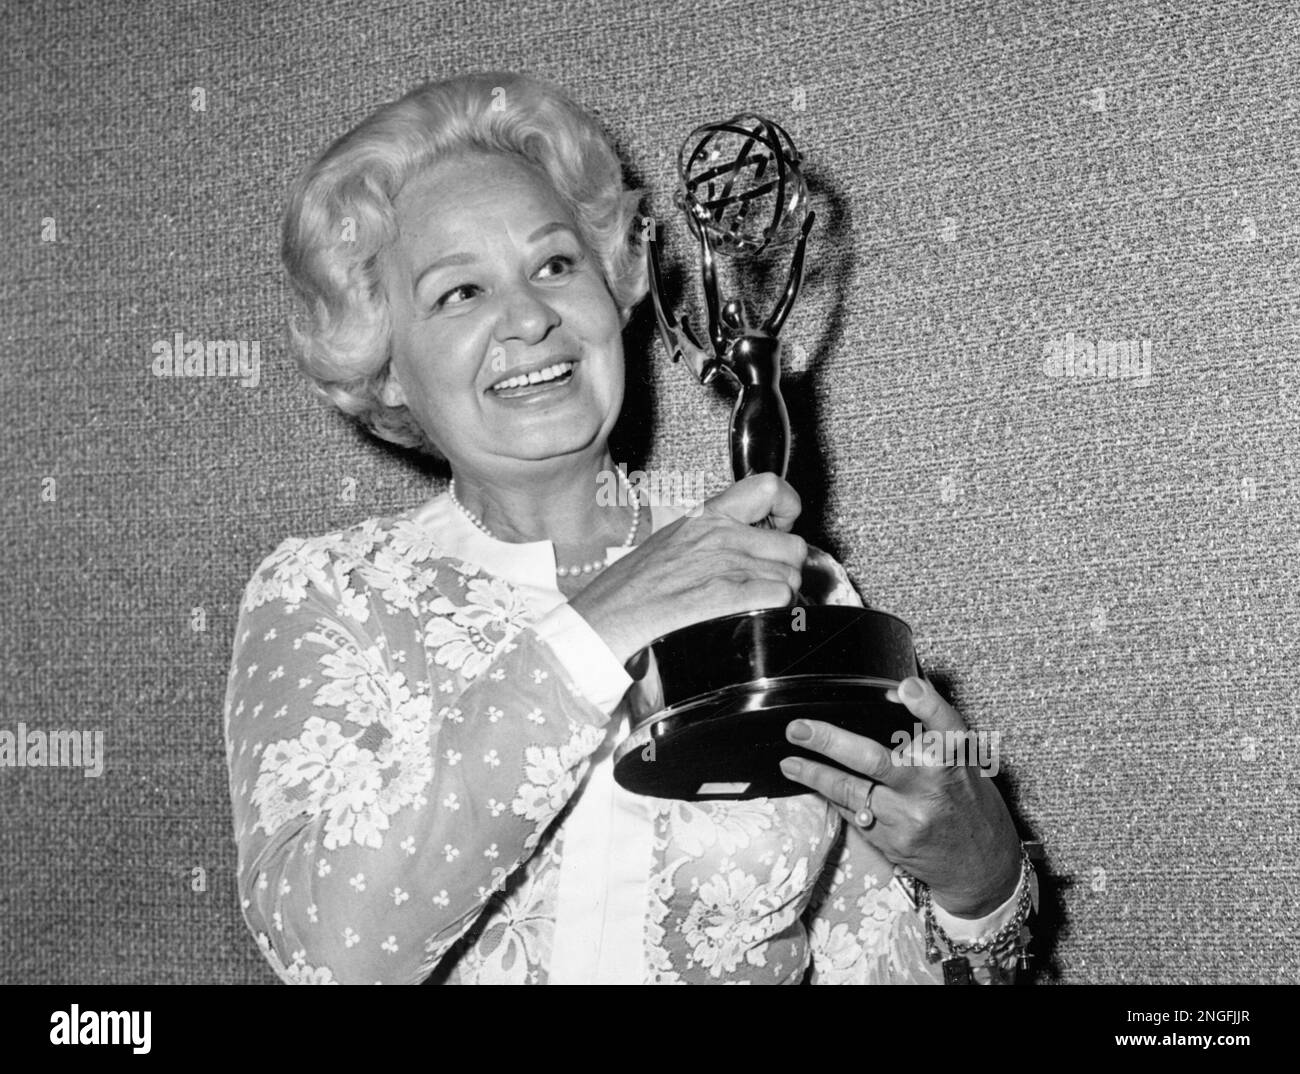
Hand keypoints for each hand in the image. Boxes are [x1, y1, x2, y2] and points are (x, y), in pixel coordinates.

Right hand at [568, 473, 805, 664]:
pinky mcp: (724, 596)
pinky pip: (778, 596)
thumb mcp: (672, 543)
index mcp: (706, 516)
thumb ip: (710, 537)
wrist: (604, 619)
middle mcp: (719, 534)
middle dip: (786, 569)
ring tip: (754, 604)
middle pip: (792, 545)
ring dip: (780, 594)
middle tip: (768, 583)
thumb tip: (745, 546)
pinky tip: (754, 615)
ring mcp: (723, 564)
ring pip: (789, 575)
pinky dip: (774, 610)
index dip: (789, 508)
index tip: (782, 527)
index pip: (770, 488)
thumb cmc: (629, 588)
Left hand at [779, 676, 1020, 917]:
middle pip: (875, 760)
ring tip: (790, 762)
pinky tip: (813, 784)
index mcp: (955, 761)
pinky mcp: (893, 841)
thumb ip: (935, 733)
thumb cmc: (969, 806)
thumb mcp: (966, 765)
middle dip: (830, 742)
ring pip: (851, 790)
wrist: (983, 869)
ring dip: (815, 774)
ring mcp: (909, 818)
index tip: (905, 687)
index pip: (944, 727)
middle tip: (799, 729)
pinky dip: (831, 796)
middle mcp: (932, 787)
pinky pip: (852, 812)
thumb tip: (894, 692)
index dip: (926, 705)